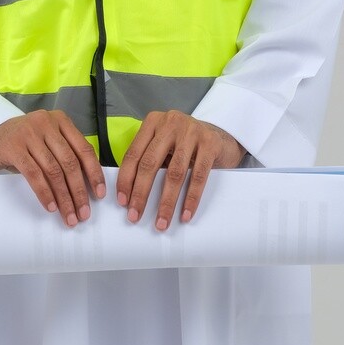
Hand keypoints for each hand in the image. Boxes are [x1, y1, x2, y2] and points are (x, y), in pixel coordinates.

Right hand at [0, 110, 106, 227]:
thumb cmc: (22, 144)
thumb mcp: (46, 141)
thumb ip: (64, 153)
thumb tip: (87, 186)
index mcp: (60, 120)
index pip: (84, 149)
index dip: (94, 173)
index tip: (99, 195)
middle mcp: (46, 123)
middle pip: (70, 162)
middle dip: (79, 191)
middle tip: (83, 214)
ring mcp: (29, 133)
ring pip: (54, 171)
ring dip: (63, 197)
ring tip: (68, 215)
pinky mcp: (13, 146)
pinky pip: (34, 174)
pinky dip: (44, 193)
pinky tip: (50, 206)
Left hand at [116, 111, 245, 230]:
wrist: (220, 137)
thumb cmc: (185, 145)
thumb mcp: (164, 144)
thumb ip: (149, 159)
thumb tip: (130, 194)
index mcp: (152, 122)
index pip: (133, 154)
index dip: (125, 180)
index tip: (122, 202)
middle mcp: (170, 123)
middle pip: (150, 163)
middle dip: (141, 193)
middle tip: (135, 216)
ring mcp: (191, 131)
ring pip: (174, 173)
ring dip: (166, 202)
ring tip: (162, 222)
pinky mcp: (210, 143)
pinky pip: (198, 176)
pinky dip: (191, 198)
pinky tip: (185, 214)